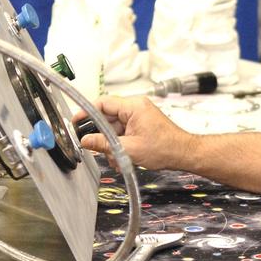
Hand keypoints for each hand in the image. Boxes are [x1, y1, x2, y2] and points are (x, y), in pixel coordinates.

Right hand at [74, 96, 196, 171]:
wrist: (184, 154)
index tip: (76, 121)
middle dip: (101, 135)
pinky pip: (122, 132)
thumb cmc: (165, 148)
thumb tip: (86, 141)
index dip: (87, 112)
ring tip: (115, 158)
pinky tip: (121, 157)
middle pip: (107, 117)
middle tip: (94, 147)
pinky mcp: (140, 125)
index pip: (103, 103)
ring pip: (114, 127)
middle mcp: (135, 107)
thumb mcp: (129, 149)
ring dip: (111, 144)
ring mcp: (138, 116)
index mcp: (133, 106)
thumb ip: (104, 144)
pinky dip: (119, 144)